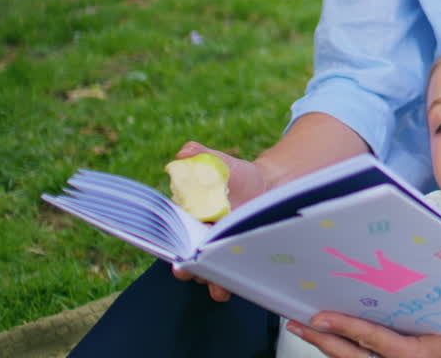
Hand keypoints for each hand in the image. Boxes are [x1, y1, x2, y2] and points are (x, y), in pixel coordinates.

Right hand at [169, 141, 270, 300]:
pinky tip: (241, 283)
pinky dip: (234, 283)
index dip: (173, 248)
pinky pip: (234, 277)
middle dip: (189, 270)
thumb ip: (200, 156)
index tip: (176, 255)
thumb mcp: (218, 163)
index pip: (174, 238)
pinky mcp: (239, 259)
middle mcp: (200, 241)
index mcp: (188, 220)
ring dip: (212, 283)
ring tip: (218, 288)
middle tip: (193, 272)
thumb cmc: (236, 175)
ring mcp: (219, 253)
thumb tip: (184, 153)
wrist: (267, 187)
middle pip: (189, 262)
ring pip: (210, 275)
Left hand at [286, 312, 440, 357]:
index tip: (320, 318)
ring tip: (299, 326)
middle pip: (351, 356)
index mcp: (416, 356)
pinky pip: (355, 357)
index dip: (346, 328)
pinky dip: (336, 346)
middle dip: (322, 340)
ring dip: (322, 344)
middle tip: (299, 322)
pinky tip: (321, 333)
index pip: (374, 340)